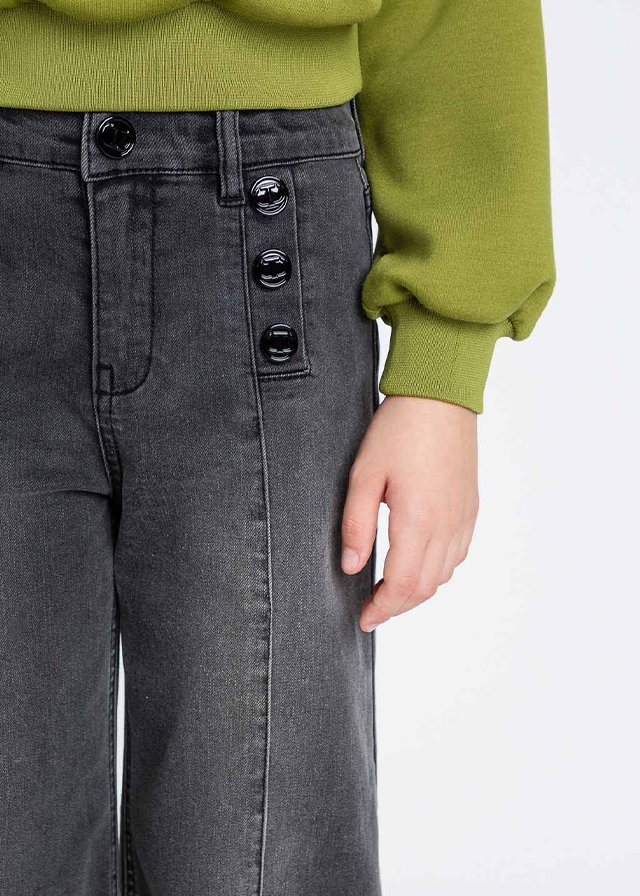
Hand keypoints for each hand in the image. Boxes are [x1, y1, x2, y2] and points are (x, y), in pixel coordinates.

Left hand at [341, 395, 478, 631]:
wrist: (441, 397)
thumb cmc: (400, 430)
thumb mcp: (364, 474)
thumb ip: (356, 524)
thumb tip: (351, 566)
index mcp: (419, 520)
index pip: (402, 585)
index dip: (382, 608)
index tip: (364, 618)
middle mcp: (447, 526)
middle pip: (425, 588)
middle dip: (397, 606)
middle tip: (372, 609)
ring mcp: (463, 518)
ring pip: (444, 575)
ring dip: (417, 591)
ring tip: (389, 588)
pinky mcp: (470, 508)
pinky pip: (457, 555)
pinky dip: (436, 571)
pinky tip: (417, 562)